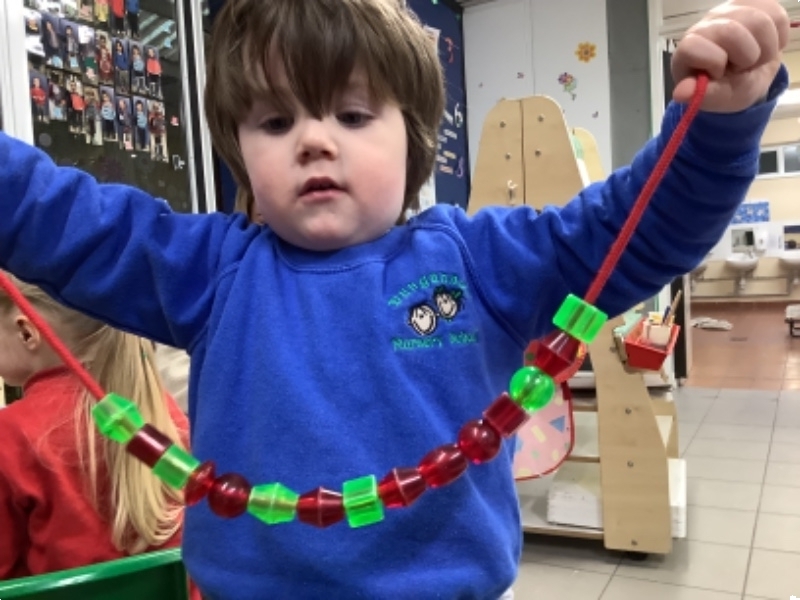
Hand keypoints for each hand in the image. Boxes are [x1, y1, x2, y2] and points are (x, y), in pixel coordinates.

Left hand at [671, 0, 788, 111]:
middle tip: (741, 68)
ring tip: (754, 60)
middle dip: (745, 58)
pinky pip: (778, 18)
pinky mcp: (758, 3)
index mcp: (688, 49)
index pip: (693, 46)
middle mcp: (707, 23)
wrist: (752, 75)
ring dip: (765, 51)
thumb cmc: (727, 87)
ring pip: (760, 22)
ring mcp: (732, 9)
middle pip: (731, 31)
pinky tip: (765, 47)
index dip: (714, 62)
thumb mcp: (717, 98)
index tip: (720, 73)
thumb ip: (702, 95)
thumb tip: (681, 94)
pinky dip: (778, 40)